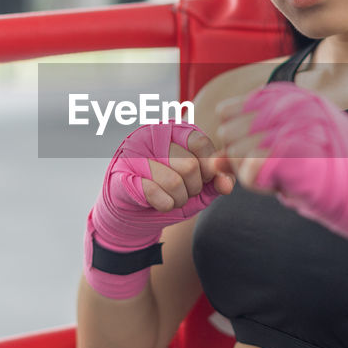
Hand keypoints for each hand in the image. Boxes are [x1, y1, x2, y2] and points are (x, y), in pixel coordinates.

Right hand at [84, 122, 232, 298]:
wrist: (134, 215)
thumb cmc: (170, 194)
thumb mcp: (199, 188)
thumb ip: (216, 182)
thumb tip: (227, 183)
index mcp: (172, 131)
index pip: (200, 141)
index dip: (209, 167)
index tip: (205, 179)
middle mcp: (150, 136)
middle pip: (190, 165)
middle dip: (194, 188)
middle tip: (185, 192)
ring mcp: (132, 154)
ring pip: (173, 181)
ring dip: (179, 199)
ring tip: (171, 198)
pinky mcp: (120, 176)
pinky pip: (154, 193)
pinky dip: (163, 205)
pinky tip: (157, 203)